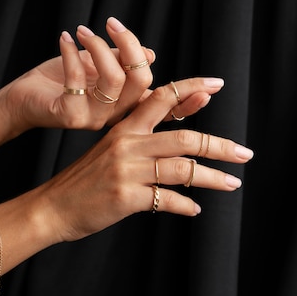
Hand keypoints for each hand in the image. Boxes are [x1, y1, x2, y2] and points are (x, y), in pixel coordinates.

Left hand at [0, 17, 156, 137]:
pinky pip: (78, 79)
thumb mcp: (94, 65)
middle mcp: (112, 115)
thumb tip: (150, 55)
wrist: (23, 98)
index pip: (149, 82)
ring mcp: (93, 118)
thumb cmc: (58, 80)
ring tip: (82, 32)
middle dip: (128, 44)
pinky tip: (64, 39)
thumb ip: (119, 61)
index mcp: (122, 104)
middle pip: (140, 80)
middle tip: (109, 24)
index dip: (143, 55)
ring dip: (98, 46)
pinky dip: (71, 53)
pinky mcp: (71, 116)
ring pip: (114, 79)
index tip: (118, 28)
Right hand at [31, 77, 253, 242]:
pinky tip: (194, 209)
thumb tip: (175, 144)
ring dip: (212, 178)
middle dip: (220, 145)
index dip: (191, 89)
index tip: (217, 85)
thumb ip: (137, 142)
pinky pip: (167, 199)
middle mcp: (127, 145)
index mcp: (123, 129)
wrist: (52, 207)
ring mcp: (126, 171)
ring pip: (182, 169)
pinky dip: (185, 206)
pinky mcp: (126, 197)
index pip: (161, 99)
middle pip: (184, 138)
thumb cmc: (82, 181)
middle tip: (243, 153)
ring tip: (232, 184)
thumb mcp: (106, 151)